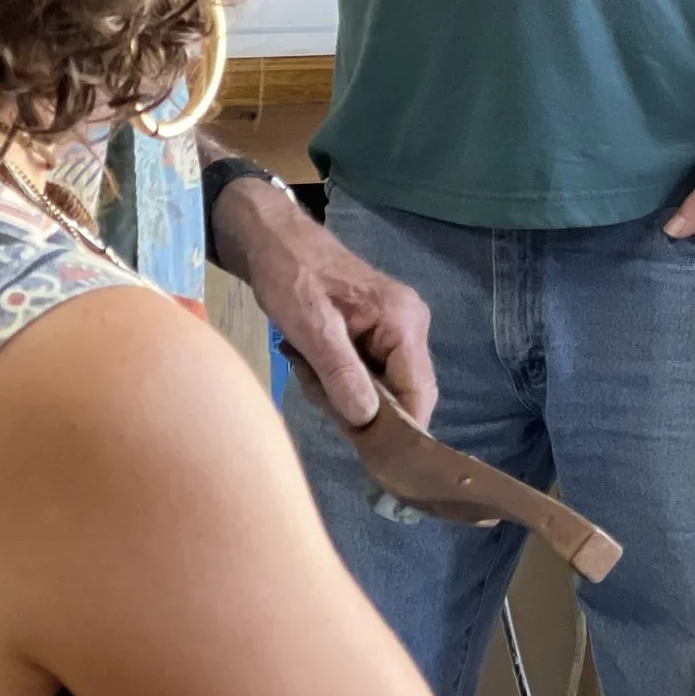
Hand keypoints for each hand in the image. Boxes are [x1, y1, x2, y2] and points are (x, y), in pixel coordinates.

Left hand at [216, 178, 435, 428]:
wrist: (275, 240)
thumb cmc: (291, 275)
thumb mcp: (310, 326)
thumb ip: (340, 372)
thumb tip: (366, 421)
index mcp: (403, 321)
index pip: (419, 392)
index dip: (401, 429)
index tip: (369, 454)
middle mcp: (410, 325)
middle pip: (401, 394)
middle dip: (358, 406)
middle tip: (313, 388)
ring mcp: (396, 328)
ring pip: (380, 388)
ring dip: (341, 391)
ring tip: (305, 365)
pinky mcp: (378, 332)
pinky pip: (368, 373)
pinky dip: (338, 378)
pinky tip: (310, 361)